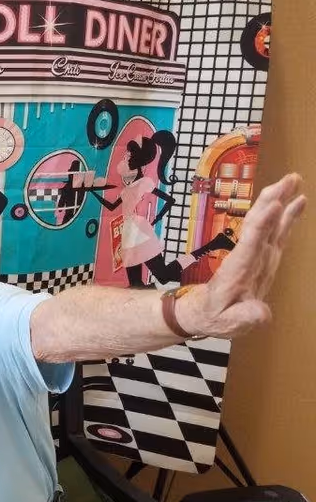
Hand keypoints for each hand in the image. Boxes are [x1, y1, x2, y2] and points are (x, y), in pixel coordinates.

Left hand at [177, 173, 306, 338]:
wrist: (203, 311)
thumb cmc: (215, 316)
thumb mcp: (229, 323)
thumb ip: (245, 317)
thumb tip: (262, 313)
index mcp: (240, 269)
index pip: (252, 242)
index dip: (263, 223)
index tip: (274, 205)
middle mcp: (249, 256)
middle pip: (262, 223)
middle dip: (274, 200)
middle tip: (289, 178)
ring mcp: (258, 255)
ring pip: (270, 222)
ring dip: (281, 200)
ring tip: (294, 179)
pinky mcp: (264, 257)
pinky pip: (276, 231)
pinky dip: (286, 216)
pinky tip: (297, 201)